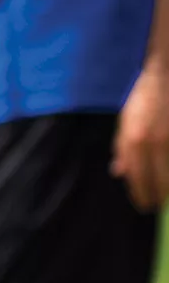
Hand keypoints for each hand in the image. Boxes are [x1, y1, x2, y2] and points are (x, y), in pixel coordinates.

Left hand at [115, 64, 168, 210]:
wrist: (166, 76)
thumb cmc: (145, 98)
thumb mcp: (126, 122)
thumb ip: (123, 148)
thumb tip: (118, 173)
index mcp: (134, 140)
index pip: (138, 179)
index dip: (142, 195)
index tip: (145, 206)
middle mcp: (154, 142)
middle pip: (160, 182)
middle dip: (159, 197)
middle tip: (158, 204)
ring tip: (167, 196)